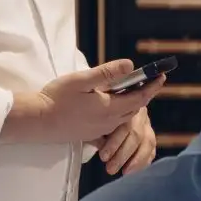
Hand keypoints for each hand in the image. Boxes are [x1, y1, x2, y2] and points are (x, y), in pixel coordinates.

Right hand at [7, 61, 162, 147]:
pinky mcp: (91, 135)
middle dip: (143, 95)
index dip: (152, 86)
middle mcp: (109, 122)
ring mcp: (101, 131)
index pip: (140, 97)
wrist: (38, 122)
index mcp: (110, 108)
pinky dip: (117, 115)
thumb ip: (107, 73)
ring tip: (130, 91)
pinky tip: (109, 108)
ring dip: (130, 105)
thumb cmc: (57, 99)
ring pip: (123, 117)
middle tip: (148, 81)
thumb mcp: (82, 80)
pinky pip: (112, 127)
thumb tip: (130, 65)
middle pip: (134, 108)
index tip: (162, 76)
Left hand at [94, 108, 155, 176]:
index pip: (124, 126)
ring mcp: (146, 124)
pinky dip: (143, 161)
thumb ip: (98, 133)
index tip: (103, 157)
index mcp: (124, 106)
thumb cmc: (93, 118)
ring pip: (148, 142)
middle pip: (137, 135)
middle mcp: (139, 113)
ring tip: (124, 172)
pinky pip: (151, 149)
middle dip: (123, 155)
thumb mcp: (93, 123)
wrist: (101, 111)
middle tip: (110, 169)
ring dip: (136, 160)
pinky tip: (131, 170)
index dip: (115, 143)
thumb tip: (102, 146)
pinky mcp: (149, 135)